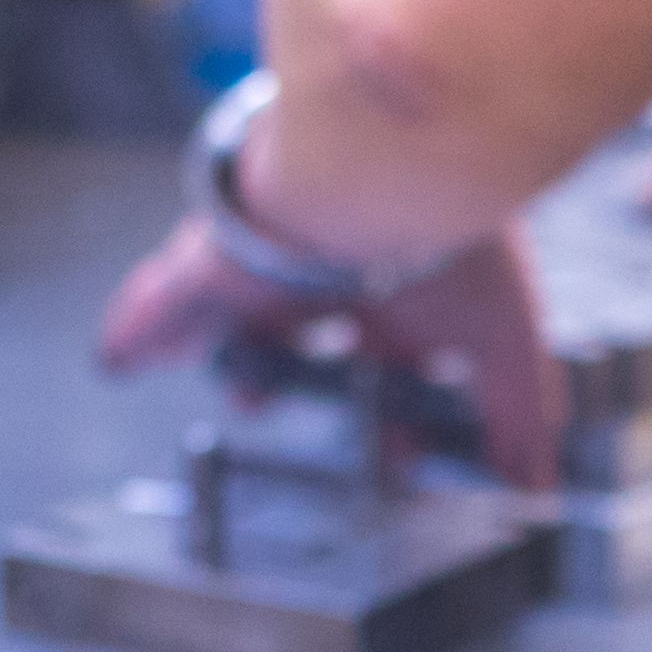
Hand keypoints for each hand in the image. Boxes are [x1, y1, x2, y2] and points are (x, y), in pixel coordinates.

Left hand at [97, 210, 565, 491]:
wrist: (379, 170)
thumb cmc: (450, 238)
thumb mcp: (498, 340)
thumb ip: (515, 414)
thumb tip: (535, 480)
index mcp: (401, 289)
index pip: (386, 357)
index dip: (385, 412)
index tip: (391, 454)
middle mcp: (331, 275)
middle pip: (296, 331)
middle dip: (279, 377)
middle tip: (260, 410)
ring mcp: (270, 268)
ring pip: (232, 313)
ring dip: (215, 348)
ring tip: (189, 373)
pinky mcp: (213, 263)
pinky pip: (167, 300)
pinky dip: (141, 329)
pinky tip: (116, 357)